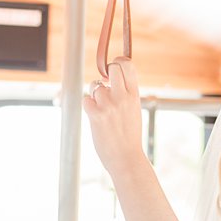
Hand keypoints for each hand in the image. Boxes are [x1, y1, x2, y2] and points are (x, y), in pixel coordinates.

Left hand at [82, 58, 145, 176]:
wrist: (126, 158)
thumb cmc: (129, 135)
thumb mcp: (133, 110)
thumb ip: (125, 94)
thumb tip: (109, 79)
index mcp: (134, 95)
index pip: (127, 65)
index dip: (118, 62)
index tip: (114, 70)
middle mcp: (122, 97)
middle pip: (112, 68)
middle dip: (105, 73)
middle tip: (104, 84)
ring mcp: (109, 105)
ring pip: (95, 86)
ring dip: (94, 96)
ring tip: (102, 110)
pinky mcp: (96, 115)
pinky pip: (86, 100)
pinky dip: (88, 106)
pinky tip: (95, 116)